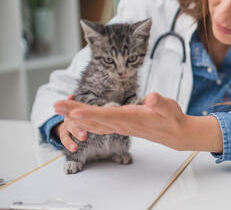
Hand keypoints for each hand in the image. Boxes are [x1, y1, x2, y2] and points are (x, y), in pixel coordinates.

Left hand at [53, 93, 222, 151]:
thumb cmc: (172, 118)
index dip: (90, 114)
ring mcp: (120, 126)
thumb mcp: (170, 107)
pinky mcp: (120, 125)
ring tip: (60, 108)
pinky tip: (77, 117)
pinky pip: (98, 124)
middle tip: (56, 105)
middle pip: (94, 119)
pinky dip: (85, 120)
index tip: (74, 113)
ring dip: (76, 115)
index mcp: (131, 118)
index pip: (107, 116)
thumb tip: (151, 97)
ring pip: (93, 122)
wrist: (174, 134)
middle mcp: (122, 124)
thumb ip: (160, 103)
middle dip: (74, 112)